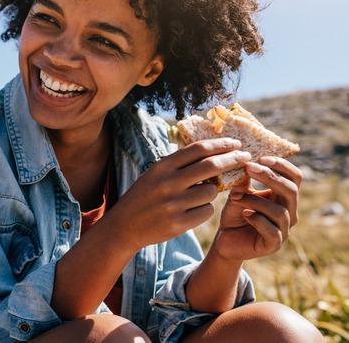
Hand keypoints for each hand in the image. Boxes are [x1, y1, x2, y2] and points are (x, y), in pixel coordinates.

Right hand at [111, 138, 250, 250]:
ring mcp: (173, 204)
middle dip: (233, 159)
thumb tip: (213, 151)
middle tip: (246, 158)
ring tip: (198, 195)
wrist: (125, 225)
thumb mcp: (155, 174)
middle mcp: (167, 183)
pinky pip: (207, 211)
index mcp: (162, 167)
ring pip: (211, 192)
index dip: (221, 144)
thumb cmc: (145, 196)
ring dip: (213, 191)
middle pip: (211, 166)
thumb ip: (179, 164)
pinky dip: (205, 209)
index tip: (236, 144)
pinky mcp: (178, 223)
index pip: (198, 149)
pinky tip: (192, 211)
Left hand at [213, 156, 301, 261]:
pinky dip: (257, 219)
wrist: (226, 240)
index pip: (295, 177)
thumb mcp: (238, 193)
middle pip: (291, 190)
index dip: (282, 166)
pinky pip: (272, 230)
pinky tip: (244, 214)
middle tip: (249, 168)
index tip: (261, 158)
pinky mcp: (274, 244)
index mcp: (283, 196)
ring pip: (279, 210)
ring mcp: (284, 229)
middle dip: (270, 177)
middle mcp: (289, 212)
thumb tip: (244, 161)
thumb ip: (244, 181)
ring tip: (235, 197)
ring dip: (255, 200)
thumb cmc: (235, 214)